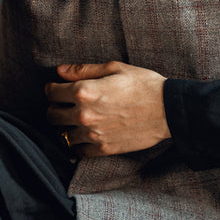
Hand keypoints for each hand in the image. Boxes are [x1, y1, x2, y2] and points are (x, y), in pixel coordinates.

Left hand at [45, 62, 170, 157]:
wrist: (168, 109)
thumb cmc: (144, 84)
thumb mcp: (114, 68)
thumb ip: (84, 70)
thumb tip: (60, 71)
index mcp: (85, 91)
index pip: (51, 92)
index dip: (52, 88)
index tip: (56, 88)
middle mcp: (84, 114)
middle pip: (52, 115)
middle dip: (55, 107)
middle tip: (64, 104)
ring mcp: (93, 134)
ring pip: (63, 135)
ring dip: (66, 127)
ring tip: (76, 119)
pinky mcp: (104, 149)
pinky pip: (79, 151)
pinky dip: (78, 144)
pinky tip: (86, 134)